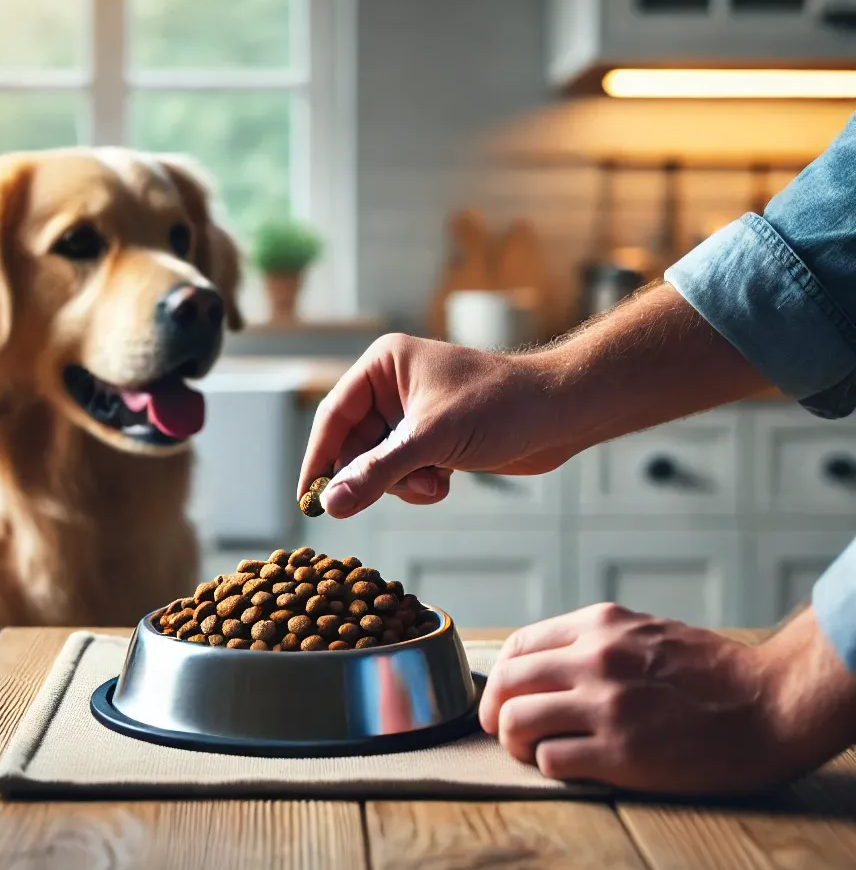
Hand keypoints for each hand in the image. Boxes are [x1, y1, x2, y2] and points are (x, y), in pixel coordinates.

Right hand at [298, 334, 566, 518]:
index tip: (306, 500)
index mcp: (383, 365)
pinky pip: (405, 471)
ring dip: (403, 483)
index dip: (318, 460)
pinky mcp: (434, 438)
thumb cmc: (500, 407)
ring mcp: (414, 414)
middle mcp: (392, 386)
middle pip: (354, 445)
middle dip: (376, 476)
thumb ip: (377, 473)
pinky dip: (420, 484)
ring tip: (435, 483)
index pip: (333, 416)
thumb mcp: (431, 440)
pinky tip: (446, 481)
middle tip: (390, 496)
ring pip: (379, 464)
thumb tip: (329, 504)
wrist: (562, 412)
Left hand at [478, 603, 855, 794]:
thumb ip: (592, 641)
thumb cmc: (708, 670)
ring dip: (516, 742)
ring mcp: (605, 706)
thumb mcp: (641, 631)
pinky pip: (552, 760)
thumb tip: (543, 665)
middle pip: (507, 683)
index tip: (504, 696)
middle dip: (494, 711)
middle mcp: (594, 659)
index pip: (519, 646)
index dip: (502, 676)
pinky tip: (570, 765)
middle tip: (501, 729)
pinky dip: (550, 765)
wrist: (767, 703)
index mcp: (598, 626)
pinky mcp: (620, 753)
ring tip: (532, 751)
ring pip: (518, 722)